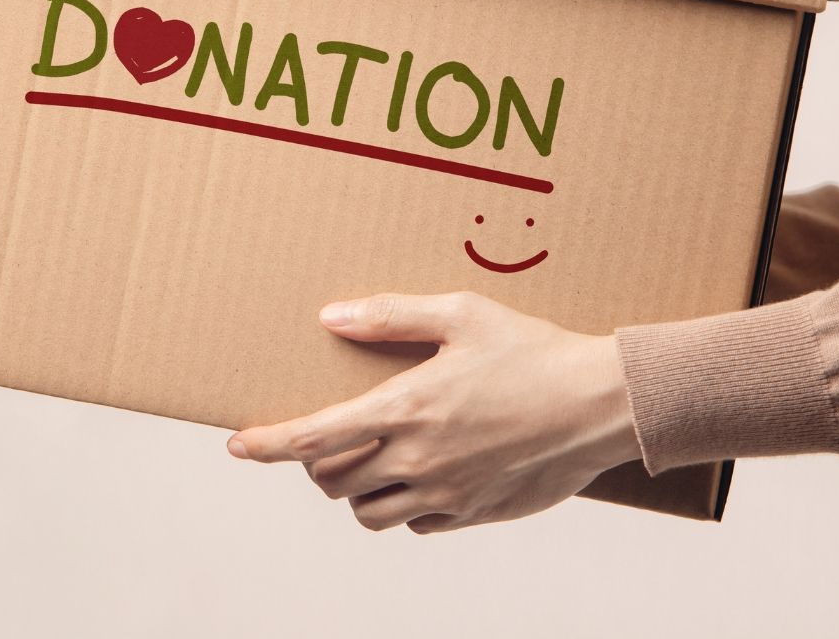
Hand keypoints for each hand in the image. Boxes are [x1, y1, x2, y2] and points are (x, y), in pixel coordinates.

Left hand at [227, 292, 640, 533]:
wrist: (601, 404)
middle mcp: (417, 458)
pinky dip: (402, 505)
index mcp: (404, 407)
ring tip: (369, 459)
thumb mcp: (460, 314)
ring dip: (355, 489)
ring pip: (367, 513)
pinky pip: (414, 524)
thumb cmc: (533, 351)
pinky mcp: (473, 513)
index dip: (265, 445)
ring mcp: (445, 492)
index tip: (237, 445)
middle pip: (330, 480)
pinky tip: (419, 474)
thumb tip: (330, 317)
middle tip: (325, 437)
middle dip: (314, 462)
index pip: (311, 438)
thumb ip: (390, 315)